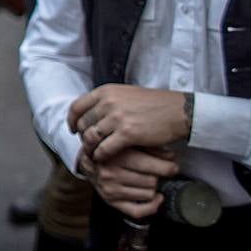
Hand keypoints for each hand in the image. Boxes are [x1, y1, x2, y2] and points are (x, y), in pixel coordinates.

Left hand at [69, 84, 191, 160]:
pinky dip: (100, 156)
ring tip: (93, 153)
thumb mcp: (125, 94)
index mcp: (106, 91)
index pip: (77, 107)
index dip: (72, 120)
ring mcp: (117, 118)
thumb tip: (89, 111)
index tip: (73, 129)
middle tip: (88, 144)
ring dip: (89, 148)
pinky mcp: (127, 134)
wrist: (178, 110)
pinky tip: (103, 159)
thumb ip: (106, 101)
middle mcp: (108, 102)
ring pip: (90, 137)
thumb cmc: (153, 104)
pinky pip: (104, 149)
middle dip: (82, 136)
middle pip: (82, 124)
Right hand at [78, 146, 178, 217]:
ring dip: (152, 187)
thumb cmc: (113, 149)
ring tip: (146, 179)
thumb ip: (150, 147)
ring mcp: (110, 189)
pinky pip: (138, 211)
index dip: (168, 167)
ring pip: (148, 194)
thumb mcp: (129, 142)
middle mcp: (111, 173)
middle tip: (154, 170)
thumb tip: (171, 157)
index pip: (153, 167)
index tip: (172, 166)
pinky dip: (151, 206)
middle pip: (152, 180)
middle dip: (157, 175)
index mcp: (116, 156)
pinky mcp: (110, 201)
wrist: (88, 159)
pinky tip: (155, 197)